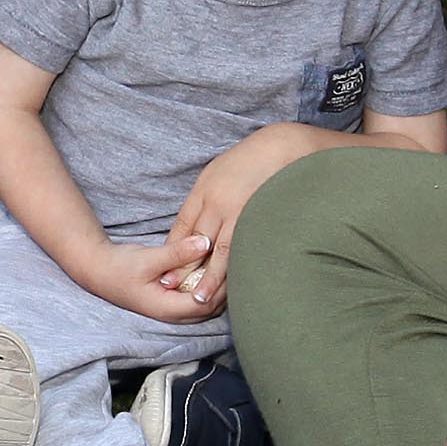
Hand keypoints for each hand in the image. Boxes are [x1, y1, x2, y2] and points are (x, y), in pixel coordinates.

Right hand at [74, 234, 220, 327]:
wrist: (100, 269)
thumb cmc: (120, 266)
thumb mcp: (149, 258)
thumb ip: (178, 253)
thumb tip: (206, 242)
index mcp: (166, 308)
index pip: (205, 304)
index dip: (221, 288)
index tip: (232, 265)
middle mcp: (172, 313)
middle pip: (209, 308)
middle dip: (224, 289)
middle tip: (237, 264)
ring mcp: (172, 308)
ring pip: (205, 304)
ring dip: (216, 288)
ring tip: (228, 265)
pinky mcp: (172, 299)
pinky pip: (197, 296)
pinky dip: (207, 285)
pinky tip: (212, 268)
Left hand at [155, 128, 317, 313]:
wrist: (281, 147)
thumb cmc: (249, 161)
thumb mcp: (217, 173)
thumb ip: (205, 200)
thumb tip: (195, 228)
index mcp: (204, 191)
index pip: (183, 226)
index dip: (173, 250)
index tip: (165, 270)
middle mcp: (218, 203)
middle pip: (196, 242)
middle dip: (184, 268)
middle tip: (171, 289)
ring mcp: (240, 212)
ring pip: (220, 251)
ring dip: (210, 277)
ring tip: (201, 298)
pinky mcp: (260, 219)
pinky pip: (245, 249)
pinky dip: (238, 267)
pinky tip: (234, 283)